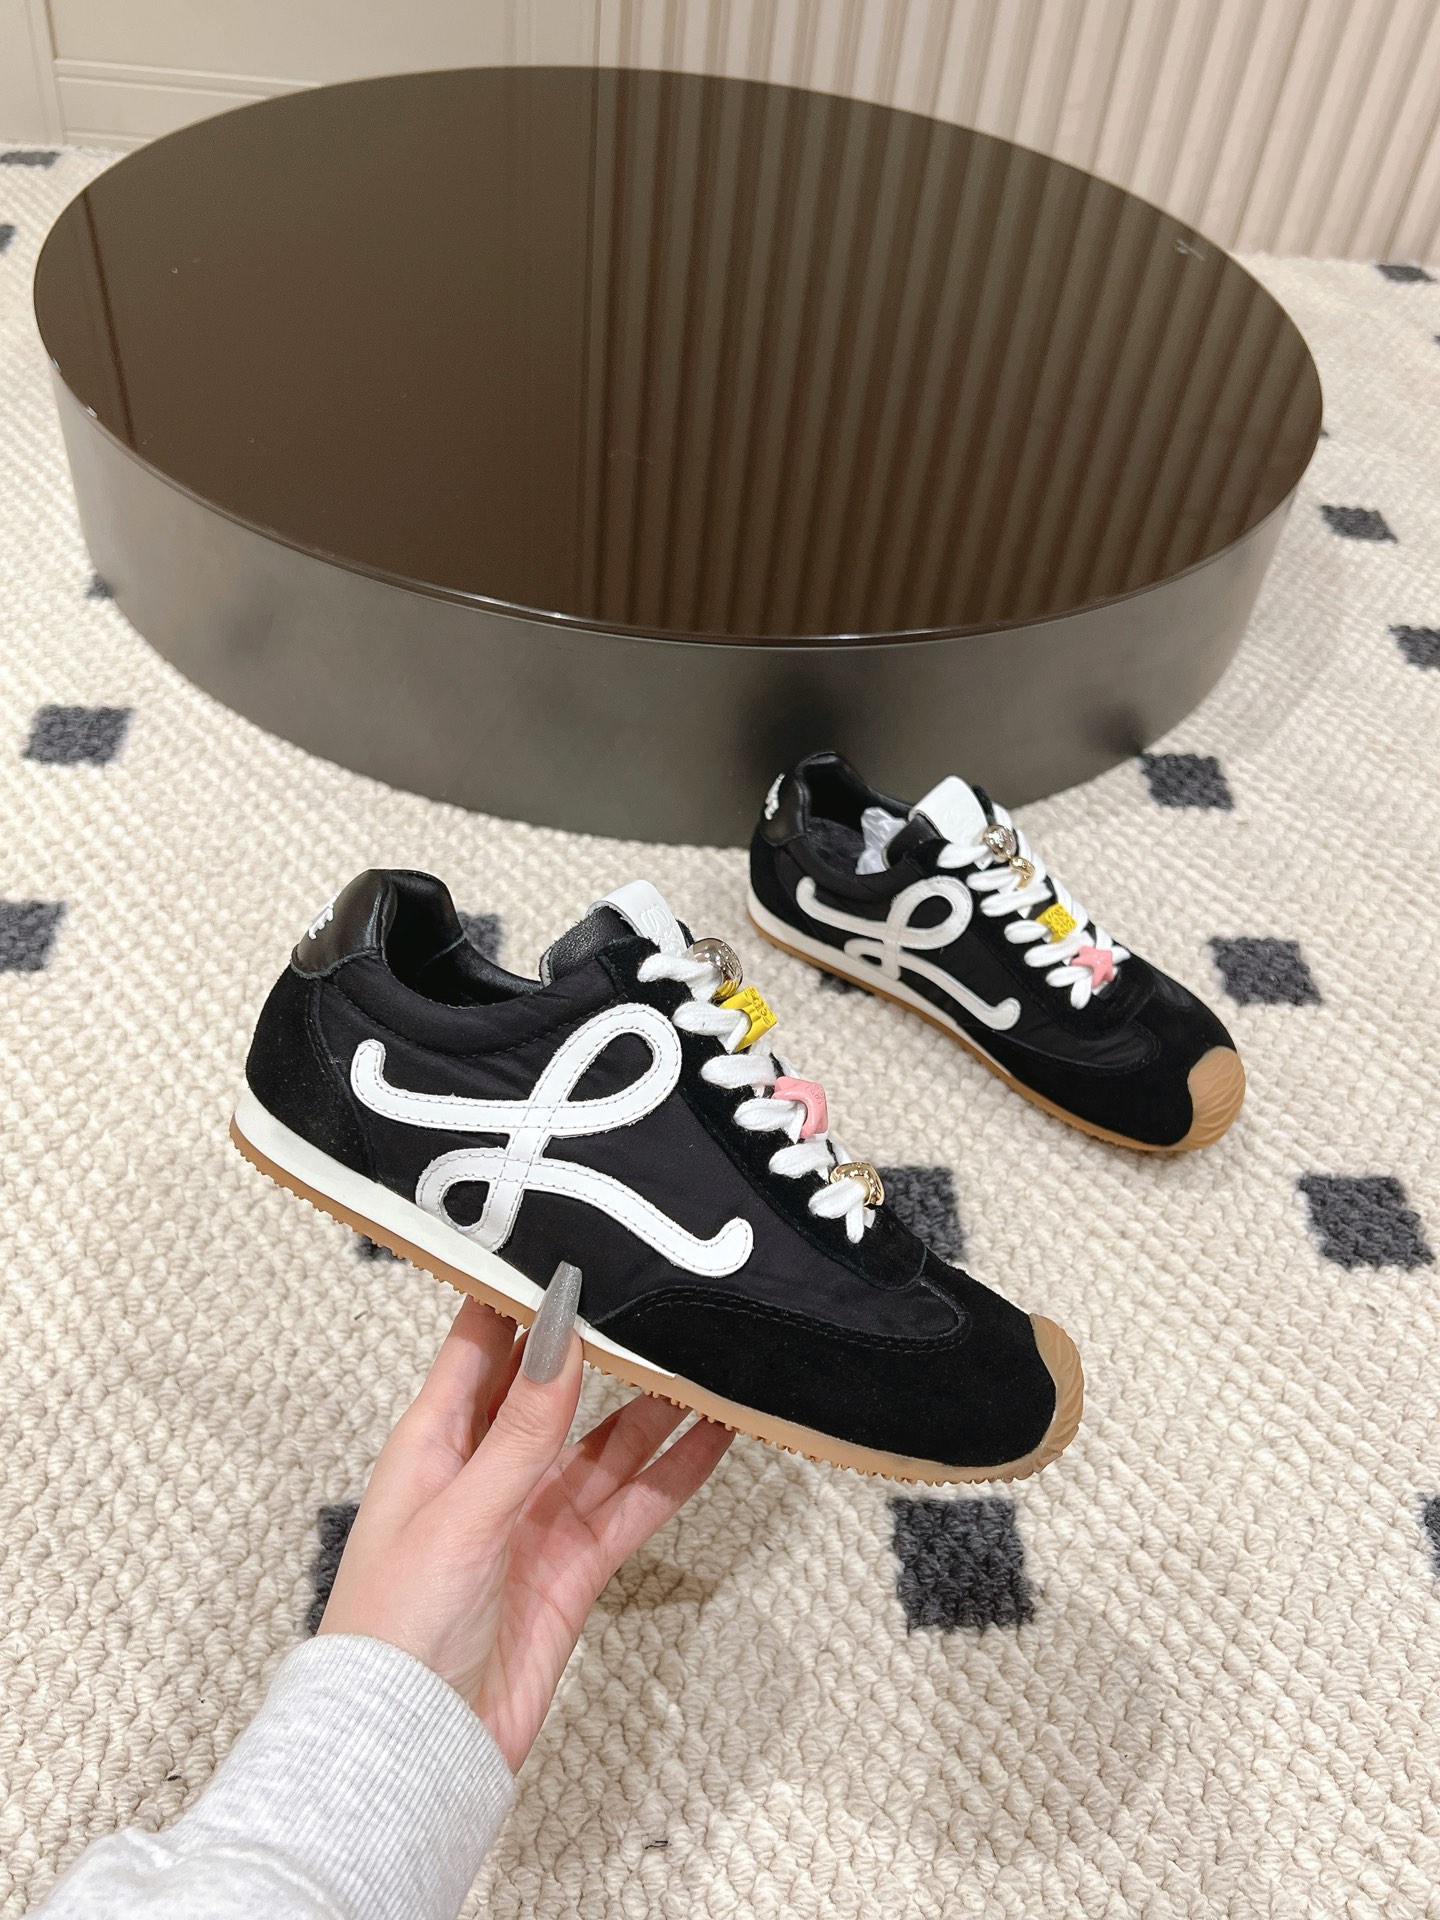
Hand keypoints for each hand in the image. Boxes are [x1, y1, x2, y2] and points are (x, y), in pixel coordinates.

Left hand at [317, 1272, 731, 1769]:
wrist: (409, 1756)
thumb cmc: (392, 1634)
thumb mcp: (460, 1513)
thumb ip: (521, 1428)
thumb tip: (557, 1330)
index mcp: (434, 1440)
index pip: (482, 1340)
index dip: (522, 1289)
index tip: (571, 1237)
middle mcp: (486, 1469)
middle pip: (556, 1385)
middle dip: (604, 1341)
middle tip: (659, 1290)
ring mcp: (534, 1516)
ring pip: (607, 1442)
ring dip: (654, 1404)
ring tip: (707, 1354)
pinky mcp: (572, 1566)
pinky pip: (633, 1504)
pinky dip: (675, 1472)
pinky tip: (713, 1437)